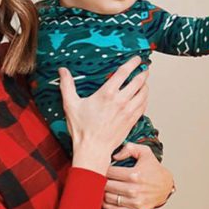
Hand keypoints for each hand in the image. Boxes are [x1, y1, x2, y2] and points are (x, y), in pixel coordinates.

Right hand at [59, 57, 148, 174]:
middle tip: (145, 67)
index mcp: (107, 94)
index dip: (132, 63)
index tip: (136, 59)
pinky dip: (145, 98)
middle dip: (143, 72)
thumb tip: (62, 70)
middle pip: (138, 81)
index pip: (124, 73)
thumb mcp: (70, 105)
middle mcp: (120, 101)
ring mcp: (128, 111)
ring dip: (146, 85)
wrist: (93, 149)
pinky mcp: (132, 120)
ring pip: (144, 93)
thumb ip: (67, 85)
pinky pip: (143, 106)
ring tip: (145, 80)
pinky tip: (143, 97)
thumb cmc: (82, 129)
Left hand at [103, 143, 174, 208]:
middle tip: (98, 178)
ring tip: (102, 188)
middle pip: (106, 186)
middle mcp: (134, 190)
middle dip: (100, 181)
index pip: (109, 172)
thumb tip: (114, 156)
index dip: (103, 169)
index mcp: (134, 175)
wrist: (166, 186)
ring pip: (108, 199)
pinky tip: (107, 199)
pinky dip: (108, 206)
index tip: (103, 168)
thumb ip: (129, 148)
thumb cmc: (153, 169)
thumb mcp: (145, 152)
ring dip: (102, 193)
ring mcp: (135, 202)